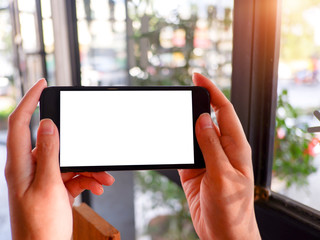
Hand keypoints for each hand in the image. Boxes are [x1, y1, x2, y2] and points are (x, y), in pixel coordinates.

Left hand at [5, 79, 114, 239]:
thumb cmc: (40, 227)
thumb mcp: (48, 187)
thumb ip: (48, 153)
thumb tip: (48, 123)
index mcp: (20, 165)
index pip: (19, 122)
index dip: (29, 100)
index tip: (42, 84)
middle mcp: (30, 168)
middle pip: (53, 142)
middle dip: (78, 144)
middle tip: (93, 146)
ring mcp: (44, 178)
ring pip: (69, 159)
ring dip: (88, 166)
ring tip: (103, 177)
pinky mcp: (56, 187)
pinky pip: (74, 174)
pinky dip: (88, 178)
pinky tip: (98, 185)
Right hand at [178, 73, 260, 239]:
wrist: (222, 234)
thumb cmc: (232, 210)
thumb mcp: (222, 175)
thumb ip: (211, 146)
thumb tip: (202, 119)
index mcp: (235, 147)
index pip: (223, 110)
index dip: (212, 91)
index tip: (198, 76)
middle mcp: (221, 149)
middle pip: (206, 118)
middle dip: (194, 103)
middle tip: (179, 93)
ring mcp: (206, 159)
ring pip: (192, 133)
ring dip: (181, 123)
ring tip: (170, 113)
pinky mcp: (193, 170)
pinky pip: (182, 150)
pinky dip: (174, 142)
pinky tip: (166, 137)